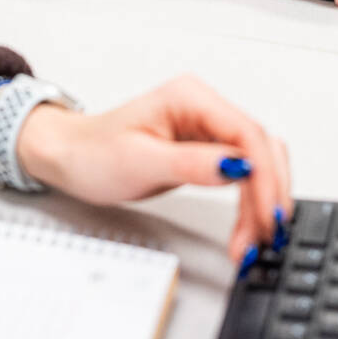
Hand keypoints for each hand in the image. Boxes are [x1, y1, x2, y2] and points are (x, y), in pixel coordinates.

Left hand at [13, 75, 292, 267]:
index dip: (265, 178)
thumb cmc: (93, 153)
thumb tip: (240, 167)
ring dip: (263, 202)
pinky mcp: (207, 151)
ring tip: (254, 240)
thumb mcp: (139, 162)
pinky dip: (251, 201)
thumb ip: (192, 164)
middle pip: (261, 150)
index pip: (247, 135)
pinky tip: (248, 226)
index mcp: (191, 98)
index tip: (266, 217)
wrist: (70, 158)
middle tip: (263, 238)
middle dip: (267, 196)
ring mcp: (208, 129)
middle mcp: (205, 108)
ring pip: (259, 163)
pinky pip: (245, 174)